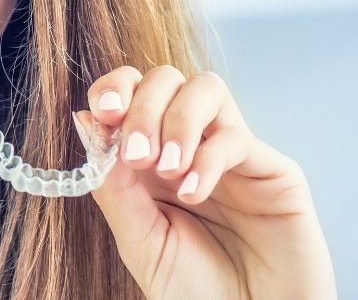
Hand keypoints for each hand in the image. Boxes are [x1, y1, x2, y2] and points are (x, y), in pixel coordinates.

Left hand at [78, 65, 334, 299]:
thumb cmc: (194, 290)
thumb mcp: (138, 239)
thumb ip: (112, 184)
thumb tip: (83, 121)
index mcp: (150, 157)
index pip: (131, 92)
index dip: (113, 89)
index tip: (102, 114)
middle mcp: (191, 145)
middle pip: (166, 79)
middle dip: (143, 107)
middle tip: (136, 155)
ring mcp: (233, 154)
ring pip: (206, 88)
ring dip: (176, 120)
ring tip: (165, 169)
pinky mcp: (274, 171)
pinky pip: (236, 138)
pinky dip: (207, 158)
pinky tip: (191, 192)